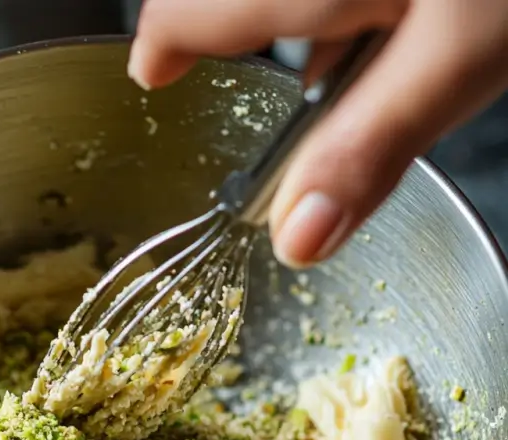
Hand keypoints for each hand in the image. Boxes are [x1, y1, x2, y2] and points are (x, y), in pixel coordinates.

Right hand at [128, 0, 507, 267]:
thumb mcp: (458, 54)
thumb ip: (366, 148)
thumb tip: (295, 240)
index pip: (180, 11)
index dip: (164, 49)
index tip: (157, 76)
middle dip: (240, 29)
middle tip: (278, 69)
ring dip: (307, 10)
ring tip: (357, 44)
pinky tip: (392, 7)